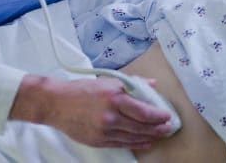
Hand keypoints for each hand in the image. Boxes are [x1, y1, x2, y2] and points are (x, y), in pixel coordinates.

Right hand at [10, 75, 173, 148]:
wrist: (55, 103)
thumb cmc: (83, 90)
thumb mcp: (110, 81)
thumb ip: (134, 84)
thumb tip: (153, 85)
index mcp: (115, 99)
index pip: (144, 112)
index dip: (159, 116)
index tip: (168, 116)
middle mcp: (110, 116)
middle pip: (141, 127)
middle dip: (158, 128)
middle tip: (169, 128)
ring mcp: (103, 131)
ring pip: (132, 137)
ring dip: (149, 137)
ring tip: (161, 135)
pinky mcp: (97, 140)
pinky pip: (121, 144)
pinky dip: (135, 144)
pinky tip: (145, 142)